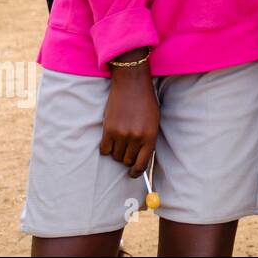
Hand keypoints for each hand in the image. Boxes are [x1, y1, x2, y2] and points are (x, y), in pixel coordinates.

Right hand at [101, 57, 158, 177]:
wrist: (131, 84)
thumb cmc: (145, 102)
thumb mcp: (153, 121)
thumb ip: (148, 139)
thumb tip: (140, 159)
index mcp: (150, 136)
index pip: (142, 163)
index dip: (136, 172)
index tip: (132, 174)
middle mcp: (136, 137)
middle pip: (127, 161)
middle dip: (127, 158)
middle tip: (127, 148)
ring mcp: (121, 134)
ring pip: (115, 156)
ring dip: (117, 152)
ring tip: (120, 140)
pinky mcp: (108, 130)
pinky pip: (104, 149)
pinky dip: (107, 147)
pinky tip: (111, 139)